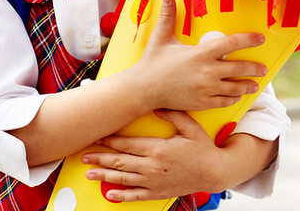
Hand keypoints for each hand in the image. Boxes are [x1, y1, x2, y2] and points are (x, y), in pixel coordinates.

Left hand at [82, 110, 223, 201]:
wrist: (215, 172)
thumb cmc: (203, 148)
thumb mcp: (190, 126)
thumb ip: (172, 114)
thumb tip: (156, 104)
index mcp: (159, 148)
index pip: (127, 144)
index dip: (109, 141)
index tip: (97, 137)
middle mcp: (153, 166)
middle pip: (120, 162)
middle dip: (100, 158)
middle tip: (84, 155)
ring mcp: (154, 182)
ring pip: (123, 179)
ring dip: (104, 176)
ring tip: (89, 173)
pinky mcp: (158, 193)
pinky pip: (135, 196)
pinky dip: (120, 196)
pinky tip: (109, 194)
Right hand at [133, 0, 267, 110]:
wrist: (142, 89)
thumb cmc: (152, 61)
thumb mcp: (161, 37)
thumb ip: (168, 15)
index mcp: (201, 53)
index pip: (232, 43)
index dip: (249, 40)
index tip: (261, 39)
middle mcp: (207, 71)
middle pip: (239, 67)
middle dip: (254, 68)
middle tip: (263, 67)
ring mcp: (206, 89)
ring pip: (234, 87)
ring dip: (247, 85)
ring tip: (255, 85)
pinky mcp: (202, 103)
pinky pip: (224, 101)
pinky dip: (232, 98)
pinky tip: (236, 95)